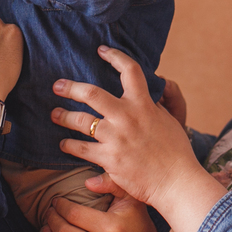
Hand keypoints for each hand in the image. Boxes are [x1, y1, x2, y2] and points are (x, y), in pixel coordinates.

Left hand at [40, 174, 158, 231]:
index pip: (73, 214)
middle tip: (48, 215)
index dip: (59, 206)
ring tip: (47, 231)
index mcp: (113, 228)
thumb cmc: (134, 219)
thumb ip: (112, 183)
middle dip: (51, 221)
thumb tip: (87, 182)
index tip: (55, 202)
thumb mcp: (130, 196)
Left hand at [51, 46, 217, 213]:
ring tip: (55, 114)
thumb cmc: (177, 153)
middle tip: (57, 85)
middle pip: (91, 93)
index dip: (115, 56)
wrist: (177, 181)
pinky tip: (64, 144)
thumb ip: (156, 107)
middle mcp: (127, 117)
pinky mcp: (109, 159)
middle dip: (70, 88)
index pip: (130, 71)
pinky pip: (81, 149)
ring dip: (64, 117)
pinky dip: (69, 145)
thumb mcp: (169, 122)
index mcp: (144, 105)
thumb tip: (152, 96)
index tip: (102, 50)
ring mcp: (116, 138)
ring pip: (81, 121)